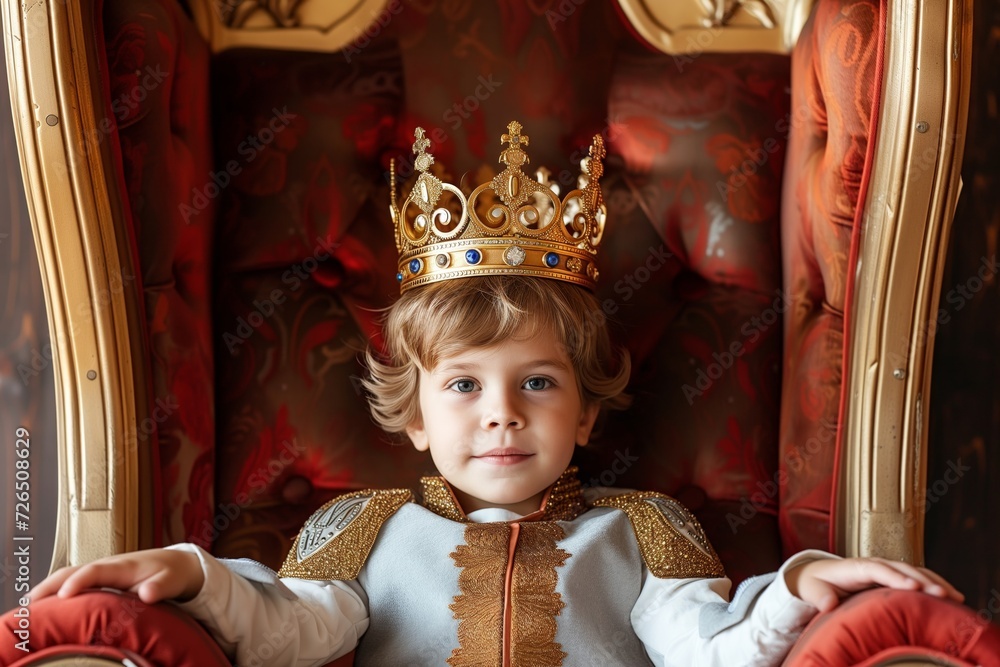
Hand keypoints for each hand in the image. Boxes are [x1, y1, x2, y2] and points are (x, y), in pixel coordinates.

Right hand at [28, 548, 204, 603]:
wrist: (175, 563)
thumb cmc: (170, 574)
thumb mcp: (171, 581)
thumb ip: (159, 587)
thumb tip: (147, 594)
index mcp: (122, 566)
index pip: (95, 570)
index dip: (79, 581)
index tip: (65, 595)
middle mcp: (107, 565)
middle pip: (73, 570)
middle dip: (51, 584)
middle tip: (31, 602)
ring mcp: (100, 570)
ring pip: (68, 574)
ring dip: (47, 588)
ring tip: (28, 606)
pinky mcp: (98, 578)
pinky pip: (72, 580)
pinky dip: (54, 590)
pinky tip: (43, 605)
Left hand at [785, 557, 963, 612]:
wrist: (819, 575)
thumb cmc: (817, 584)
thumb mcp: (813, 590)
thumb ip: (820, 597)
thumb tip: (828, 605)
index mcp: (855, 567)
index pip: (877, 569)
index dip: (895, 577)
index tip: (913, 587)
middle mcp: (874, 564)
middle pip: (901, 569)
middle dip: (922, 580)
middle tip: (942, 594)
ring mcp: (886, 569)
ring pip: (914, 572)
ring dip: (934, 582)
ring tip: (954, 596)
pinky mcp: (894, 578)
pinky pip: (918, 579)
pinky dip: (935, 584)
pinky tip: (953, 596)